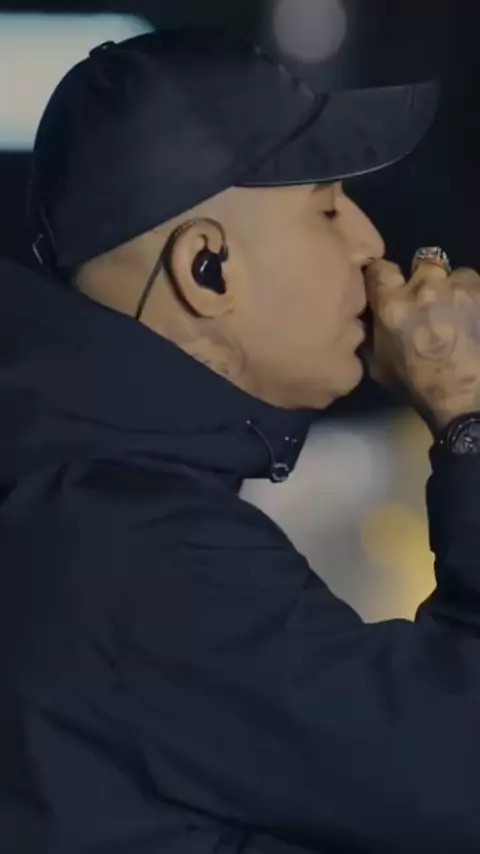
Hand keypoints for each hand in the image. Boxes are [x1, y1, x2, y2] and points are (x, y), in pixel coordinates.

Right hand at [365, 259, 479, 433]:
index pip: (380, 268)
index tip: (388, 285)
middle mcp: (424, 287)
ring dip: (455, 289)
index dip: (384, 275)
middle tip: (430, 304)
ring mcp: (459, 288)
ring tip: (458, 313)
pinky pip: (477, 286)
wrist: (466, 401)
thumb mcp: (380, 365)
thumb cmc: (419, 387)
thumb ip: (374, 333)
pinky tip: (474, 319)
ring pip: (456, 274)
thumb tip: (372, 319)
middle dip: (425, 282)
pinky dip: (475, 299)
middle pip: (423, 265)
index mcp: (393, 305)